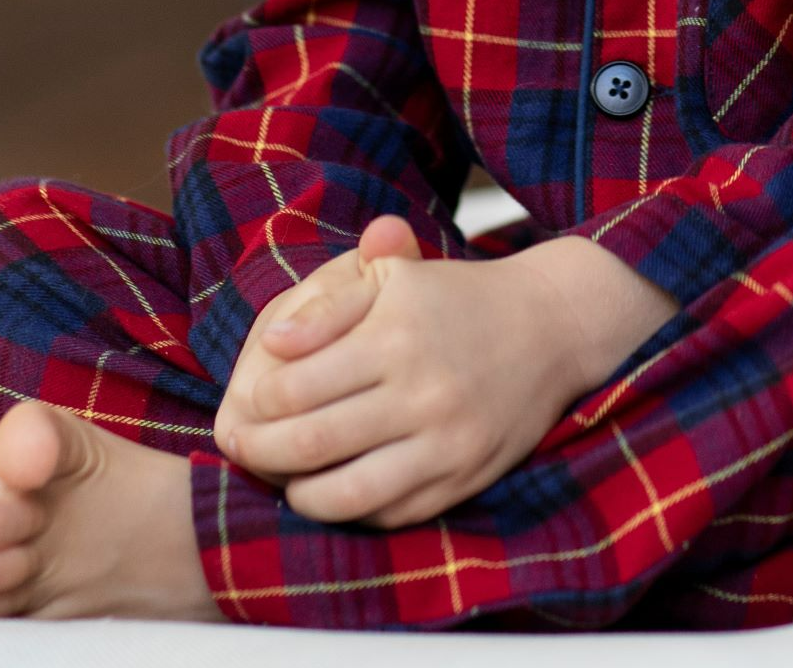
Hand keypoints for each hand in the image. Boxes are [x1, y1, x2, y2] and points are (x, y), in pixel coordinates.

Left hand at [213, 214, 592, 527]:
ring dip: (297, 493)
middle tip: (241, 446)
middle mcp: (422, 394)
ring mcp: (445, 444)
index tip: (248, 399)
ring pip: (344, 495)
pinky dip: (348, 509)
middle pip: (309, 445)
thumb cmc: (458, 298)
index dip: (257, 400)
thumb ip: (330, 307)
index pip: (295, 388)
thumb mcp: (396, 278)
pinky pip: (387, 514)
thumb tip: (272, 343)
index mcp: (397, 337)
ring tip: (284, 476)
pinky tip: (333, 487)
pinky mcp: (462, 479)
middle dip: (258, 452)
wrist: (551, 327)